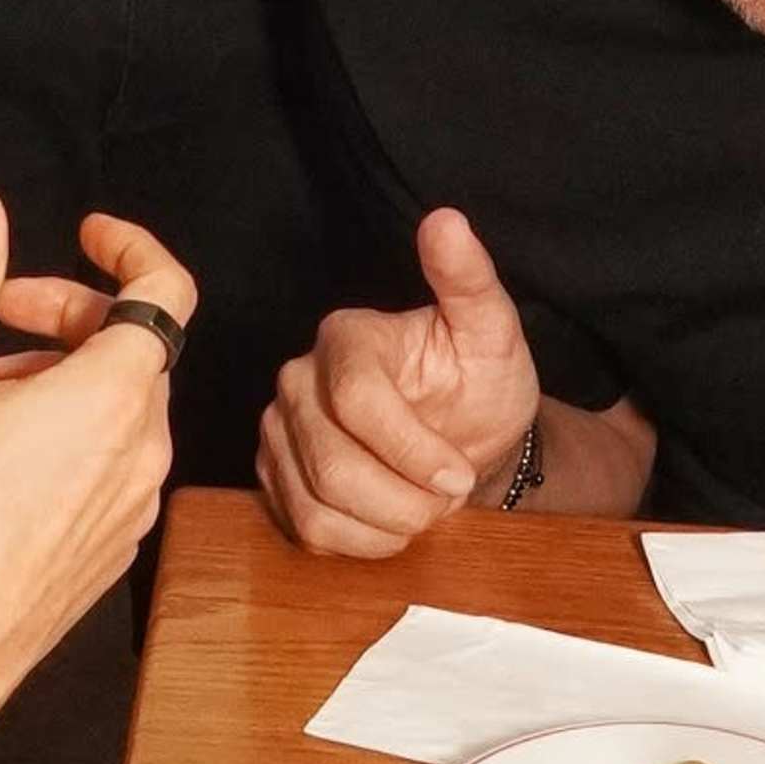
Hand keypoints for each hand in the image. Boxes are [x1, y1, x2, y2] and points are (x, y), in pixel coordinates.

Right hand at [0, 188, 186, 763]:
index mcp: (113, 395)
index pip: (167, 288)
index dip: (130, 247)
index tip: (86, 233)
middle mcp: (143, 448)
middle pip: (134, 348)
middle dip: (67, 314)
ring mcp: (134, 504)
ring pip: (118, 410)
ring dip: (63, 378)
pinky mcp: (113, 547)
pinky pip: (109, 465)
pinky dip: (69, 435)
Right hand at [256, 206, 539, 561]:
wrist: (463, 438)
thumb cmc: (477, 383)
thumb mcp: (491, 332)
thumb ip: (468, 279)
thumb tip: (446, 221)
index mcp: (345, 336)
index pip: (357, 399)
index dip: (412, 450)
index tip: (460, 474)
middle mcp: (297, 378)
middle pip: (333, 463)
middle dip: (406, 498)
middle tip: (448, 494)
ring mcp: (278, 430)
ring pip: (317, 503)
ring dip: (388, 523)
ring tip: (425, 506)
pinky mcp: (274, 477)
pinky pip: (304, 529)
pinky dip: (361, 542)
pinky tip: (394, 524)